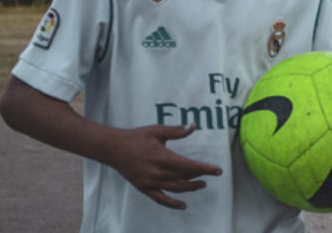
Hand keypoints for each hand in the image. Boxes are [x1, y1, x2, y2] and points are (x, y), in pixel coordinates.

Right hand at [105, 124, 221, 209]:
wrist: (113, 149)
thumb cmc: (136, 138)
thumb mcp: (157, 131)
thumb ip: (176, 131)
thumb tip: (193, 126)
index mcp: (162, 158)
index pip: (189, 166)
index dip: (205, 169)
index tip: (217, 170)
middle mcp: (157, 173)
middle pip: (184, 177)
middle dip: (199, 176)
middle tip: (210, 175)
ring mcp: (150, 182)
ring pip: (175, 189)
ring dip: (190, 188)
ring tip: (201, 185)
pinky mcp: (144, 188)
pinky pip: (160, 199)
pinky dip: (172, 204)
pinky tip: (182, 206)